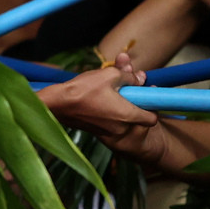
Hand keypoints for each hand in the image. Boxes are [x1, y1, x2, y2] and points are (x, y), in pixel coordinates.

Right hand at [37, 64, 166, 162]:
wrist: (57, 104)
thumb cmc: (83, 89)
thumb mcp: (110, 75)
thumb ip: (129, 76)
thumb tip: (141, 78)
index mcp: (127, 116)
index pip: (152, 119)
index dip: (152, 106)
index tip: (147, 93)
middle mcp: (121, 128)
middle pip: (139, 118)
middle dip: (138, 103)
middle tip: (131, 88)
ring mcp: (109, 133)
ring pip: (126, 120)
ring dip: (125, 107)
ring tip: (115, 91)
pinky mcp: (99, 132)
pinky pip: (114, 123)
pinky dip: (114, 113)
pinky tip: (105, 98)